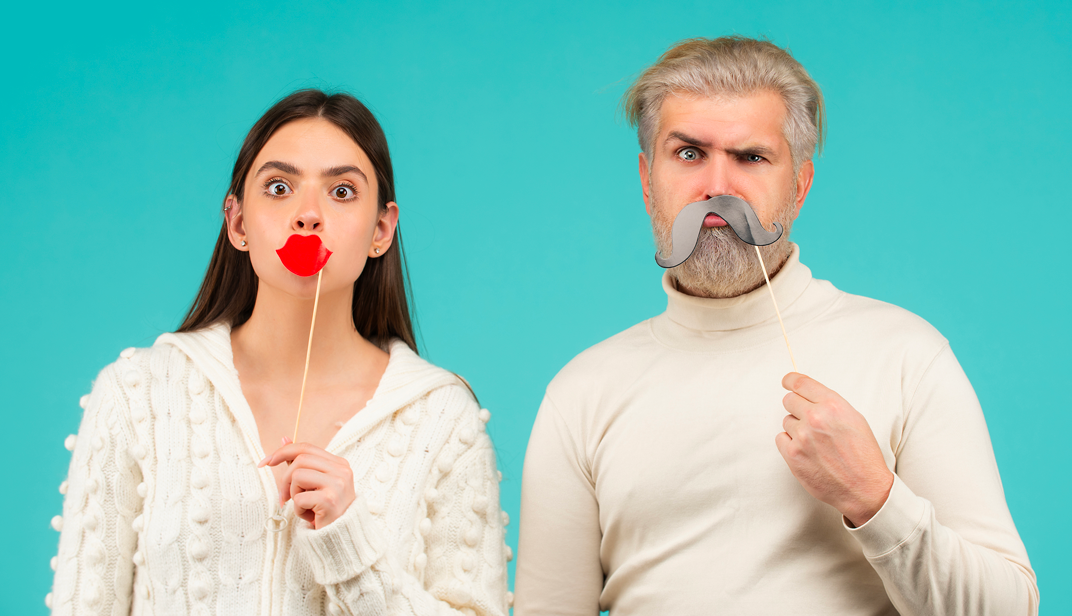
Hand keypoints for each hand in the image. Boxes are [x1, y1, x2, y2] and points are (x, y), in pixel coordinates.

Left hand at [259, 437, 355, 528]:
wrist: (341, 536)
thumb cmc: (326, 509)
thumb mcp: (315, 483)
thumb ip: (301, 463)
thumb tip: (284, 439)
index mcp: (339, 464)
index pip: (306, 447)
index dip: (283, 452)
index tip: (265, 462)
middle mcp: (341, 471)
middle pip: (300, 460)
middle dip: (285, 479)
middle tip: (285, 497)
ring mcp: (337, 484)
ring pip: (298, 476)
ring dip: (293, 493)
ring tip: (303, 505)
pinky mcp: (330, 500)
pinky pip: (299, 497)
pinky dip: (298, 509)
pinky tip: (309, 515)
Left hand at [775, 372, 893, 526]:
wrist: (864, 488)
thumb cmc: (863, 454)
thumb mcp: (854, 419)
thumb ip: (829, 404)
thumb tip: (808, 395)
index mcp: (833, 405)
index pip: (801, 383)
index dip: (790, 380)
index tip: (786, 381)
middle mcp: (815, 418)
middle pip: (789, 400)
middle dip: (797, 408)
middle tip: (809, 420)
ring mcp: (802, 437)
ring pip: (786, 421)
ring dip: (797, 429)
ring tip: (816, 443)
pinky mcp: (792, 455)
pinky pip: (781, 439)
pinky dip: (790, 444)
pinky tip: (808, 452)